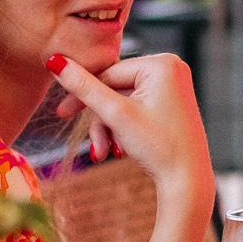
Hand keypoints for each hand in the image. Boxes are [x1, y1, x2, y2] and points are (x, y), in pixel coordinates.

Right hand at [48, 52, 211, 199]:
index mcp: (162, 63)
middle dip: (101, 120)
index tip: (61, 113)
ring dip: (110, 128)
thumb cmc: (158, 146)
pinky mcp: (172, 102)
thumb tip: (54, 60)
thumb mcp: (116, 115)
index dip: (82, 95)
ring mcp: (173, 85)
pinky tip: (121, 149)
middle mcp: (171, 67)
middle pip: (115, 89)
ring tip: (106, 153)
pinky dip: (125, 127)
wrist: (188, 180)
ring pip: (123, 101)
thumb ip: (84, 87)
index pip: (108, 73)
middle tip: (90, 144)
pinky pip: (137, 107)